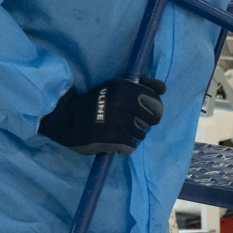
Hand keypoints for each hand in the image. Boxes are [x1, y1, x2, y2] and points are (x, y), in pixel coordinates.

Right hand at [37, 76, 165, 155]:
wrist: (69, 119)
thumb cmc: (96, 102)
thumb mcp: (117, 86)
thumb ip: (142, 85)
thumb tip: (163, 88)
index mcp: (128, 89)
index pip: (157, 101)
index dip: (152, 109)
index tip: (142, 112)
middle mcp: (127, 104)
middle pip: (152, 120)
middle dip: (141, 122)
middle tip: (126, 122)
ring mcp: (122, 123)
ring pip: (141, 135)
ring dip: (131, 135)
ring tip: (116, 130)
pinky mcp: (117, 139)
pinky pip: (132, 146)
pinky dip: (124, 147)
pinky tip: (112, 140)